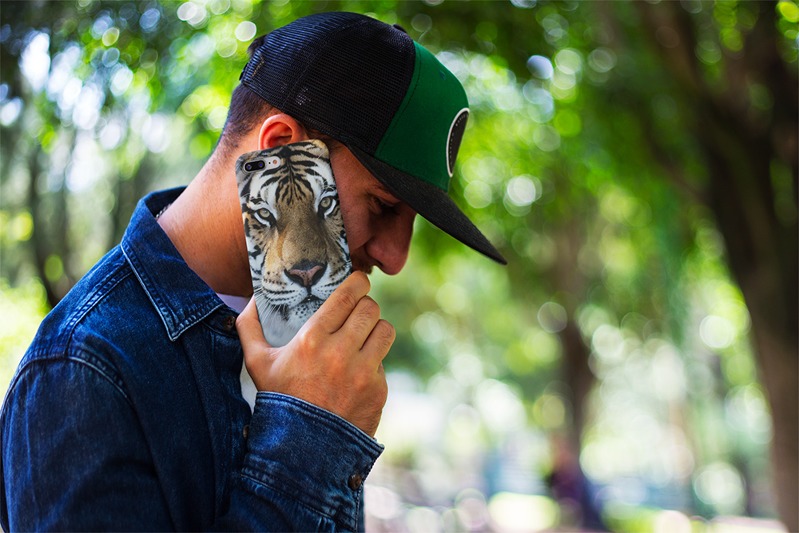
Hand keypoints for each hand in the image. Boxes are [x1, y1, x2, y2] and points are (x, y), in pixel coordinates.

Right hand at [236, 272, 393, 436]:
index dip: (358, 282)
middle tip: (359, 310)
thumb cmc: (279, 400)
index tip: (359, 281)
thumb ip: (249, 328)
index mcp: (312, 339)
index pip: (348, 296)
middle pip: (370, 309)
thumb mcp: (256, 363)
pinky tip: (357, 371)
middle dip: (366, 305)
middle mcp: (341, 353)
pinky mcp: (378, 390)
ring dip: (375, 330)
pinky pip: (383, 362)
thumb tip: (252, 300)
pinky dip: (373, 363)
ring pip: (385, 330)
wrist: (302, 450)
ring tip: (364, 335)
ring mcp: (363, 372)